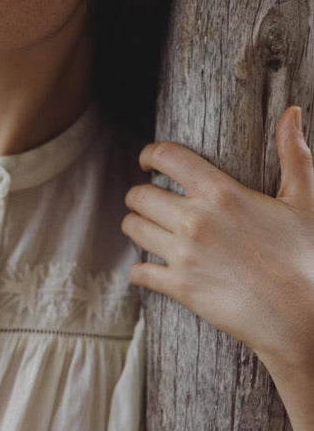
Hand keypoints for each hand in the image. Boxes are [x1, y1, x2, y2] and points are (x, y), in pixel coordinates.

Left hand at [121, 106, 313, 374]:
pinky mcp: (179, 287)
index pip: (165, 157)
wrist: (301, 317)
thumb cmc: (306, 258)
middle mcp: (194, 220)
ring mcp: (183, 254)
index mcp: (220, 193)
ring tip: (150, 229)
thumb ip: (294, 156)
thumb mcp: (303, 202)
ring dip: (137, 226)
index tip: (149, 162)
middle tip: (150, 200)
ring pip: (133, 229)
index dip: (150, 154)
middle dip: (140, 195)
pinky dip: (140, 270)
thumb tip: (292, 113)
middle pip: (138, 194)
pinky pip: (139, 272)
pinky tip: (150, 269)